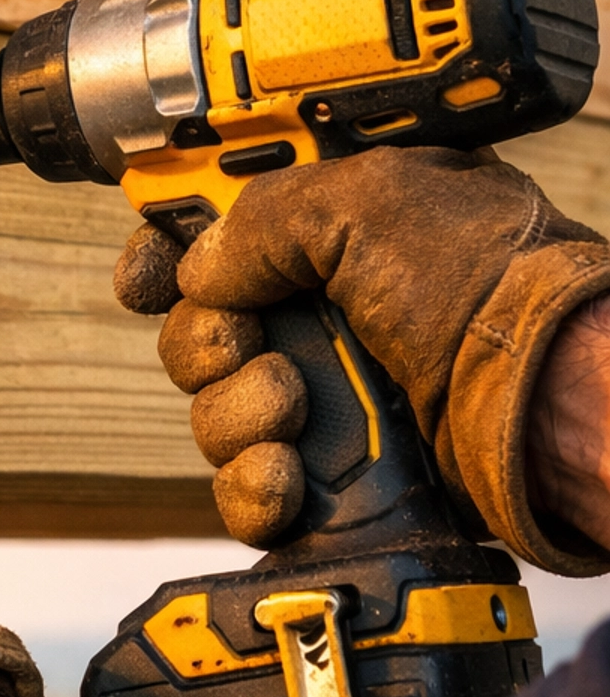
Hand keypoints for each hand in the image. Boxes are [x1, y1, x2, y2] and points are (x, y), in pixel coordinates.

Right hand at [115, 149, 609, 572]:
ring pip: (214, 415)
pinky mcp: (334, 479)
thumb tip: (199, 268)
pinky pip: (244, 492)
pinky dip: (253, 489)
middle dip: (209, 343)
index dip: (169, 255)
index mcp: (338, 233)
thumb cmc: (496, 292)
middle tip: (250, 343)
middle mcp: (330, 314)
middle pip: (200, 331)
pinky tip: (289, 476)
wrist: (551, 407)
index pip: (219, 237)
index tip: (146, 277)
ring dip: (237, 416)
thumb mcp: (374, 204)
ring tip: (296, 413)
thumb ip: (262, 218)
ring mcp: (331, 399)